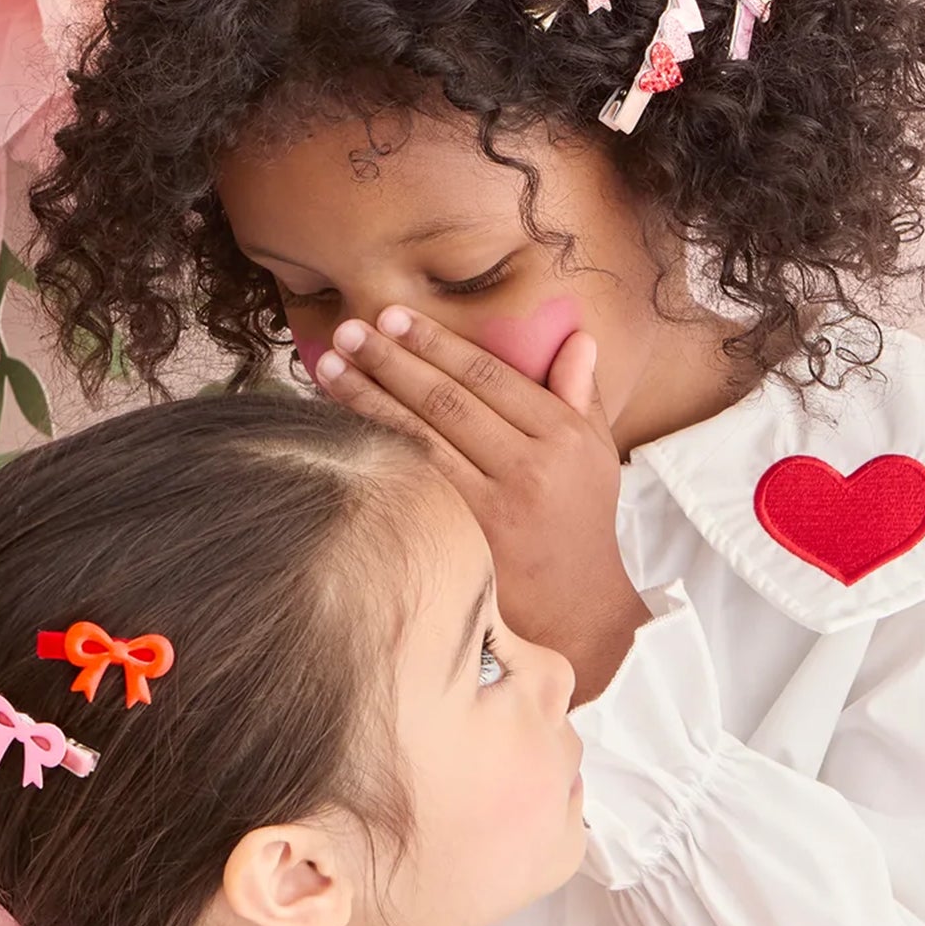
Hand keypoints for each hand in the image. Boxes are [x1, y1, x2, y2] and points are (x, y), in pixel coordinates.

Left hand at [314, 307, 648, 696]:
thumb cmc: (579, 521)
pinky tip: (346, 423)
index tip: (394, 317)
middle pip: (451, 398)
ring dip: (371, 396)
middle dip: (394, 359)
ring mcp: (503, 499)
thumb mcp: (594, 453)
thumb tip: (577, 336)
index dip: (437, 343)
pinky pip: (419, 474)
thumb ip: (581, 393)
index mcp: (564, 432)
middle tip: (350, 330)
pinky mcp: (474, 531)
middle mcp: (536, 461)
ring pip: (426, 433)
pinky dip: (381, 443)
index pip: (489, 375)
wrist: (580, 609)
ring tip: (330, 366)